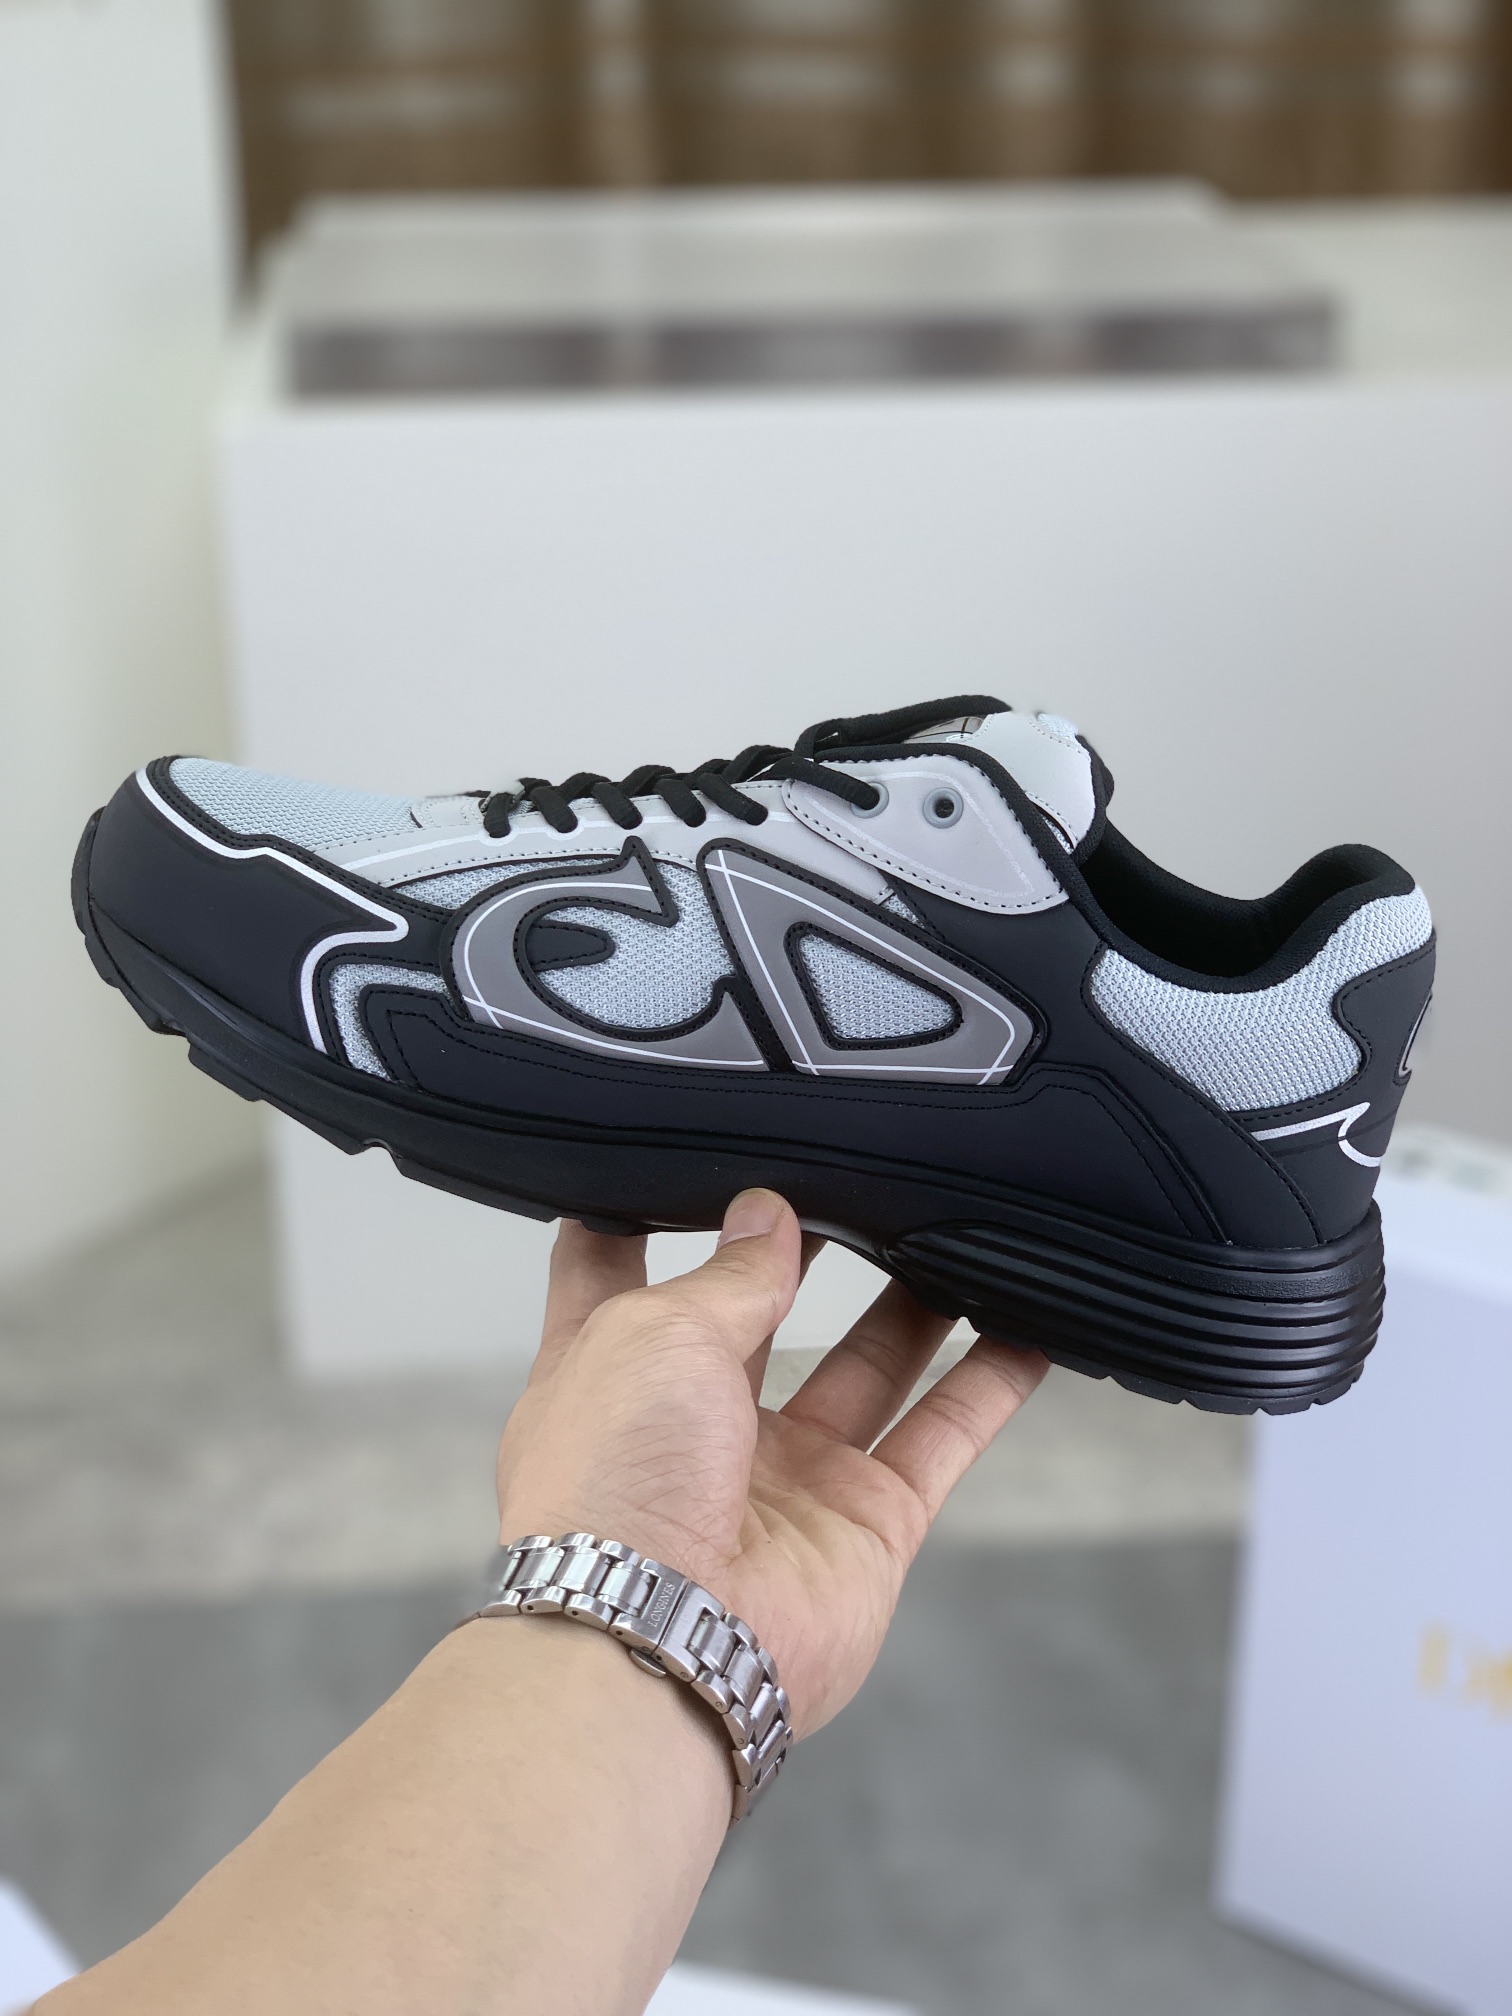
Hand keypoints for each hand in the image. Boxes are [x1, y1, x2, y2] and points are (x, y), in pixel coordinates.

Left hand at [496, 1190, 1046, 1734]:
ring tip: (953, 1228)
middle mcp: (694, 1426)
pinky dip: (987, 1388)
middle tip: (857, 1182)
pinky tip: (1029, 1330)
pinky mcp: (865, 1527)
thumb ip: (731, 1273)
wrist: (659, 1644)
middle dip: (802, 1252)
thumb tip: (769, 1217)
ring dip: (912, 1304)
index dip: (638, 1215)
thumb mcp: (657, 1333)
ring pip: (866, 1368)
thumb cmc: (612, 1487)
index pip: (613, 1274)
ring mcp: (784, 1479)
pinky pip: (941, 1439)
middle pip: (758, 1317)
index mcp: (611, 1373)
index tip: (675, 1161)